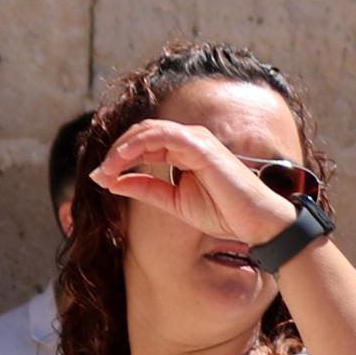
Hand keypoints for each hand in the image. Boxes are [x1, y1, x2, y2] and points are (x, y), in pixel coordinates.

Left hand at [90, 118, 297, 250]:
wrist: (256, 223)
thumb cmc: (224, 213)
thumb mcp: (174, 202)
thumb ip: (146, 189)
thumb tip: (112, 182)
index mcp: (184, 151)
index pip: (144, 143)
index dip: (119, 158)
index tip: (100, 177)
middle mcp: (189, 140)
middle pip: (142, 133)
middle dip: (116, 151)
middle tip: (99, 173)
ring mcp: (196, 140)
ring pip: (148, 131)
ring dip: (122, 148)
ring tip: (107, 168)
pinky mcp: (201, 145)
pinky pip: (162, 135)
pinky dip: (138, 144)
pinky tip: (122, 159)